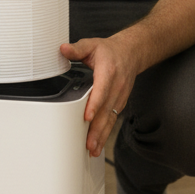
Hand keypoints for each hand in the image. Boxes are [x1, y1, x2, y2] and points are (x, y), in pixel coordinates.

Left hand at [60, 34, 141, 157]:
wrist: (131, 53)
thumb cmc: (109, 51)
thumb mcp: (92, 44)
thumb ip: (77, 49)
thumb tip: (63, 49)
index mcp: (108, 72)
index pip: (101, 91)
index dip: (95, 105)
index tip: (87, 117)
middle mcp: (116, 87)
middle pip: (106, 111)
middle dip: (97, 129)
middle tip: (88, 144)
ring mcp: (119, 97)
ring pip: (110, 119)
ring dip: (101, 136)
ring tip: (93, 149)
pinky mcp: (119, 104)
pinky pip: (112, 120)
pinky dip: (105, 133)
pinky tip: (98, 144)